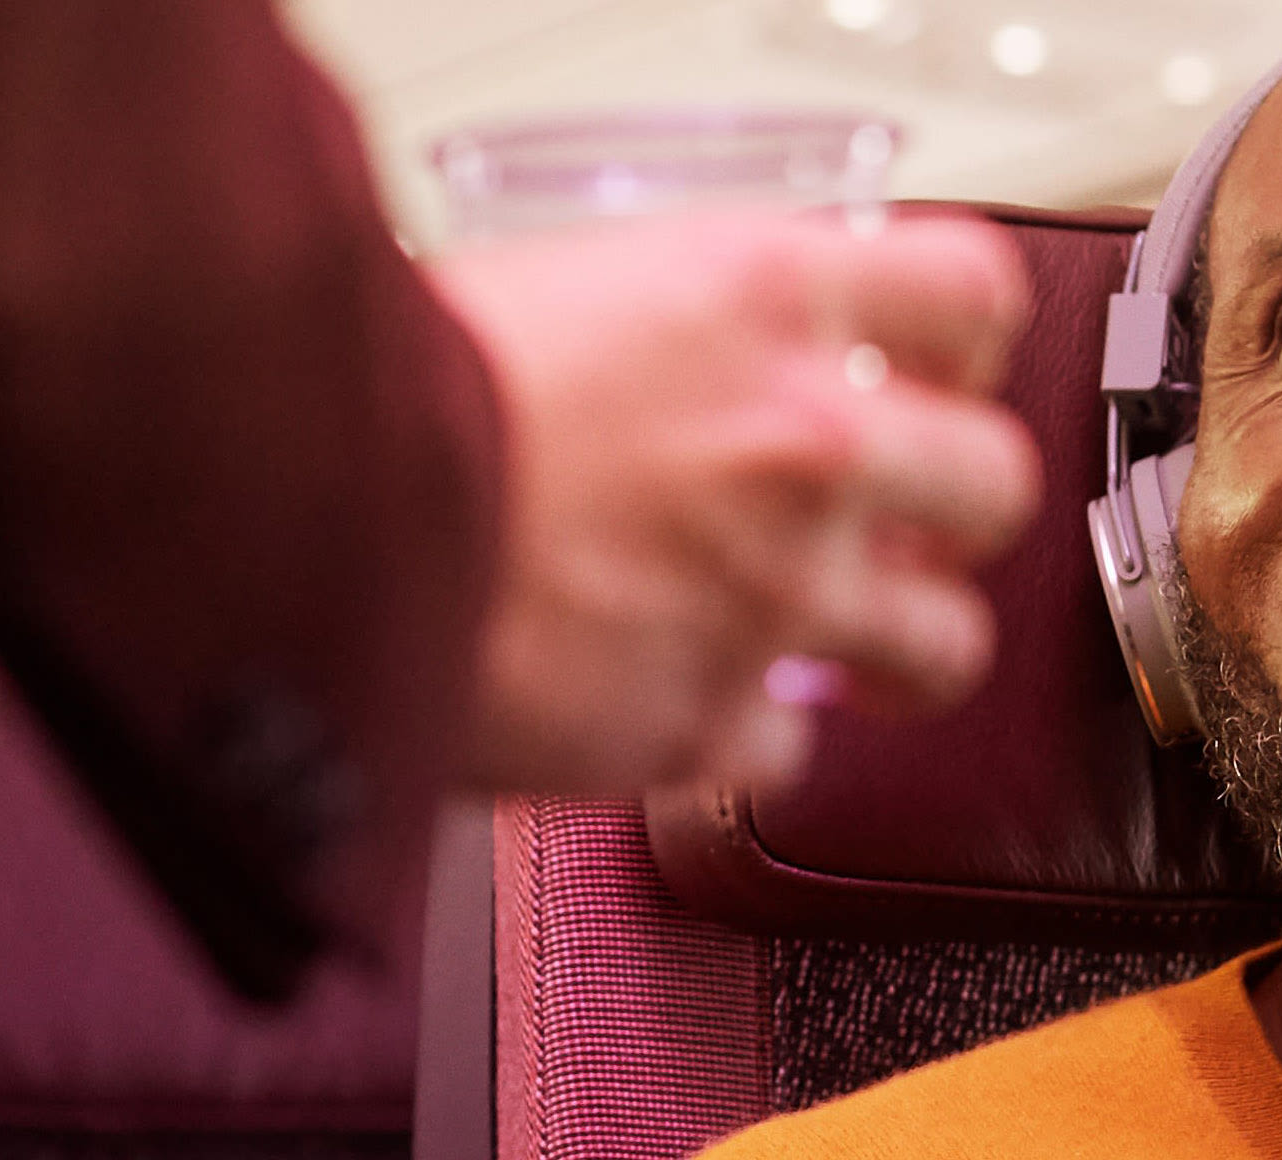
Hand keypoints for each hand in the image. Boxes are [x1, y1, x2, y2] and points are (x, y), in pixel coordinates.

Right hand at [433, 211, 1040, 795]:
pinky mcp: (701, 725)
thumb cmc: (379, 384)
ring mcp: (769, 596)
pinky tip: (684, 705)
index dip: (965, 343)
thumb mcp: (564, 284)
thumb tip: (707, 357)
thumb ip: (677, 327)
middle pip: (993, 483)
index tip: (939, 370)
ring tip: (846, 648)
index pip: (971, 297)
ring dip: (900, 648)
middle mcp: (799, 446)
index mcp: (764, 298)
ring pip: (943, 646)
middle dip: (955, 510)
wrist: (287, 508)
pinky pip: (784, 754)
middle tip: (905, 523)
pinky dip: (740, 741)